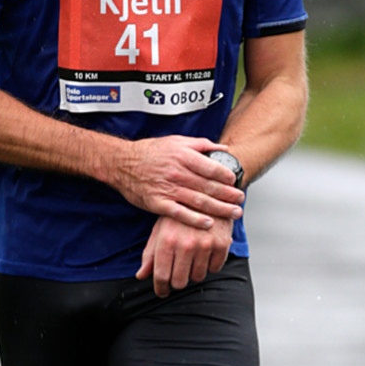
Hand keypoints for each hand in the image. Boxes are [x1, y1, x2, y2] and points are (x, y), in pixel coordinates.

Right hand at [110, 135, 242, 228]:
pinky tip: (208, 224)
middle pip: (209, 187)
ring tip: (234, 213)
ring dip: (219, 208)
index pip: (212, 168)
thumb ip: (201, 145)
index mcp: (184, 156)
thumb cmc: (151, 152)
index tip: (236, 181)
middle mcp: (178, 173)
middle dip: (229, 195)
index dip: (227, 176)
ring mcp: (168, 189)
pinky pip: (180, 214)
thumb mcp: (176, 141)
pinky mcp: (159, 203)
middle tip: (241, 200)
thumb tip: (224, 148)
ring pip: (199, 201)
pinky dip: (195, 220)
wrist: (123, 163)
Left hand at [136, 214, 234, 297]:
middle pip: (180, 282)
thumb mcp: (160, 230)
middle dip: (177, 281)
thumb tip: (141, 276)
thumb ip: (150, 254)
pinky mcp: (222, 244)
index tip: (162, 292)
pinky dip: (210, 265)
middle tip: (178, 274)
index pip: (162, 276)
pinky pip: (215, 268)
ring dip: (194, 272)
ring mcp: (205, 244)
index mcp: (167, 240)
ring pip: (198, 277)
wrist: (208, 194)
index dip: (161, 288)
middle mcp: (185, 244)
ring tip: (192, 257)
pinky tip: (206, 252)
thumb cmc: (179, 214)